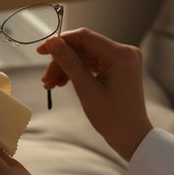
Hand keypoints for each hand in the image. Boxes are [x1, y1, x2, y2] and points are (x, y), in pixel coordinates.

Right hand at [37, 28, 152, 160]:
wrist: (131, 137)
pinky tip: (62, 82)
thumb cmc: (113, 118)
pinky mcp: (119, 68)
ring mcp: (122, 60)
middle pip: (84, 48)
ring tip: (50, 84)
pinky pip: (93, 64)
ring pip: (86, 56)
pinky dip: (77, 72)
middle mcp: (124, 52)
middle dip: (62, 61)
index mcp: (121, 55)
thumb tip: (53, 43)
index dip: (61, 41)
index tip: (41, 50)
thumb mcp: (87, 89)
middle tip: (45, 78)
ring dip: (67, 68)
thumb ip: (69, 63)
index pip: (84, 37)